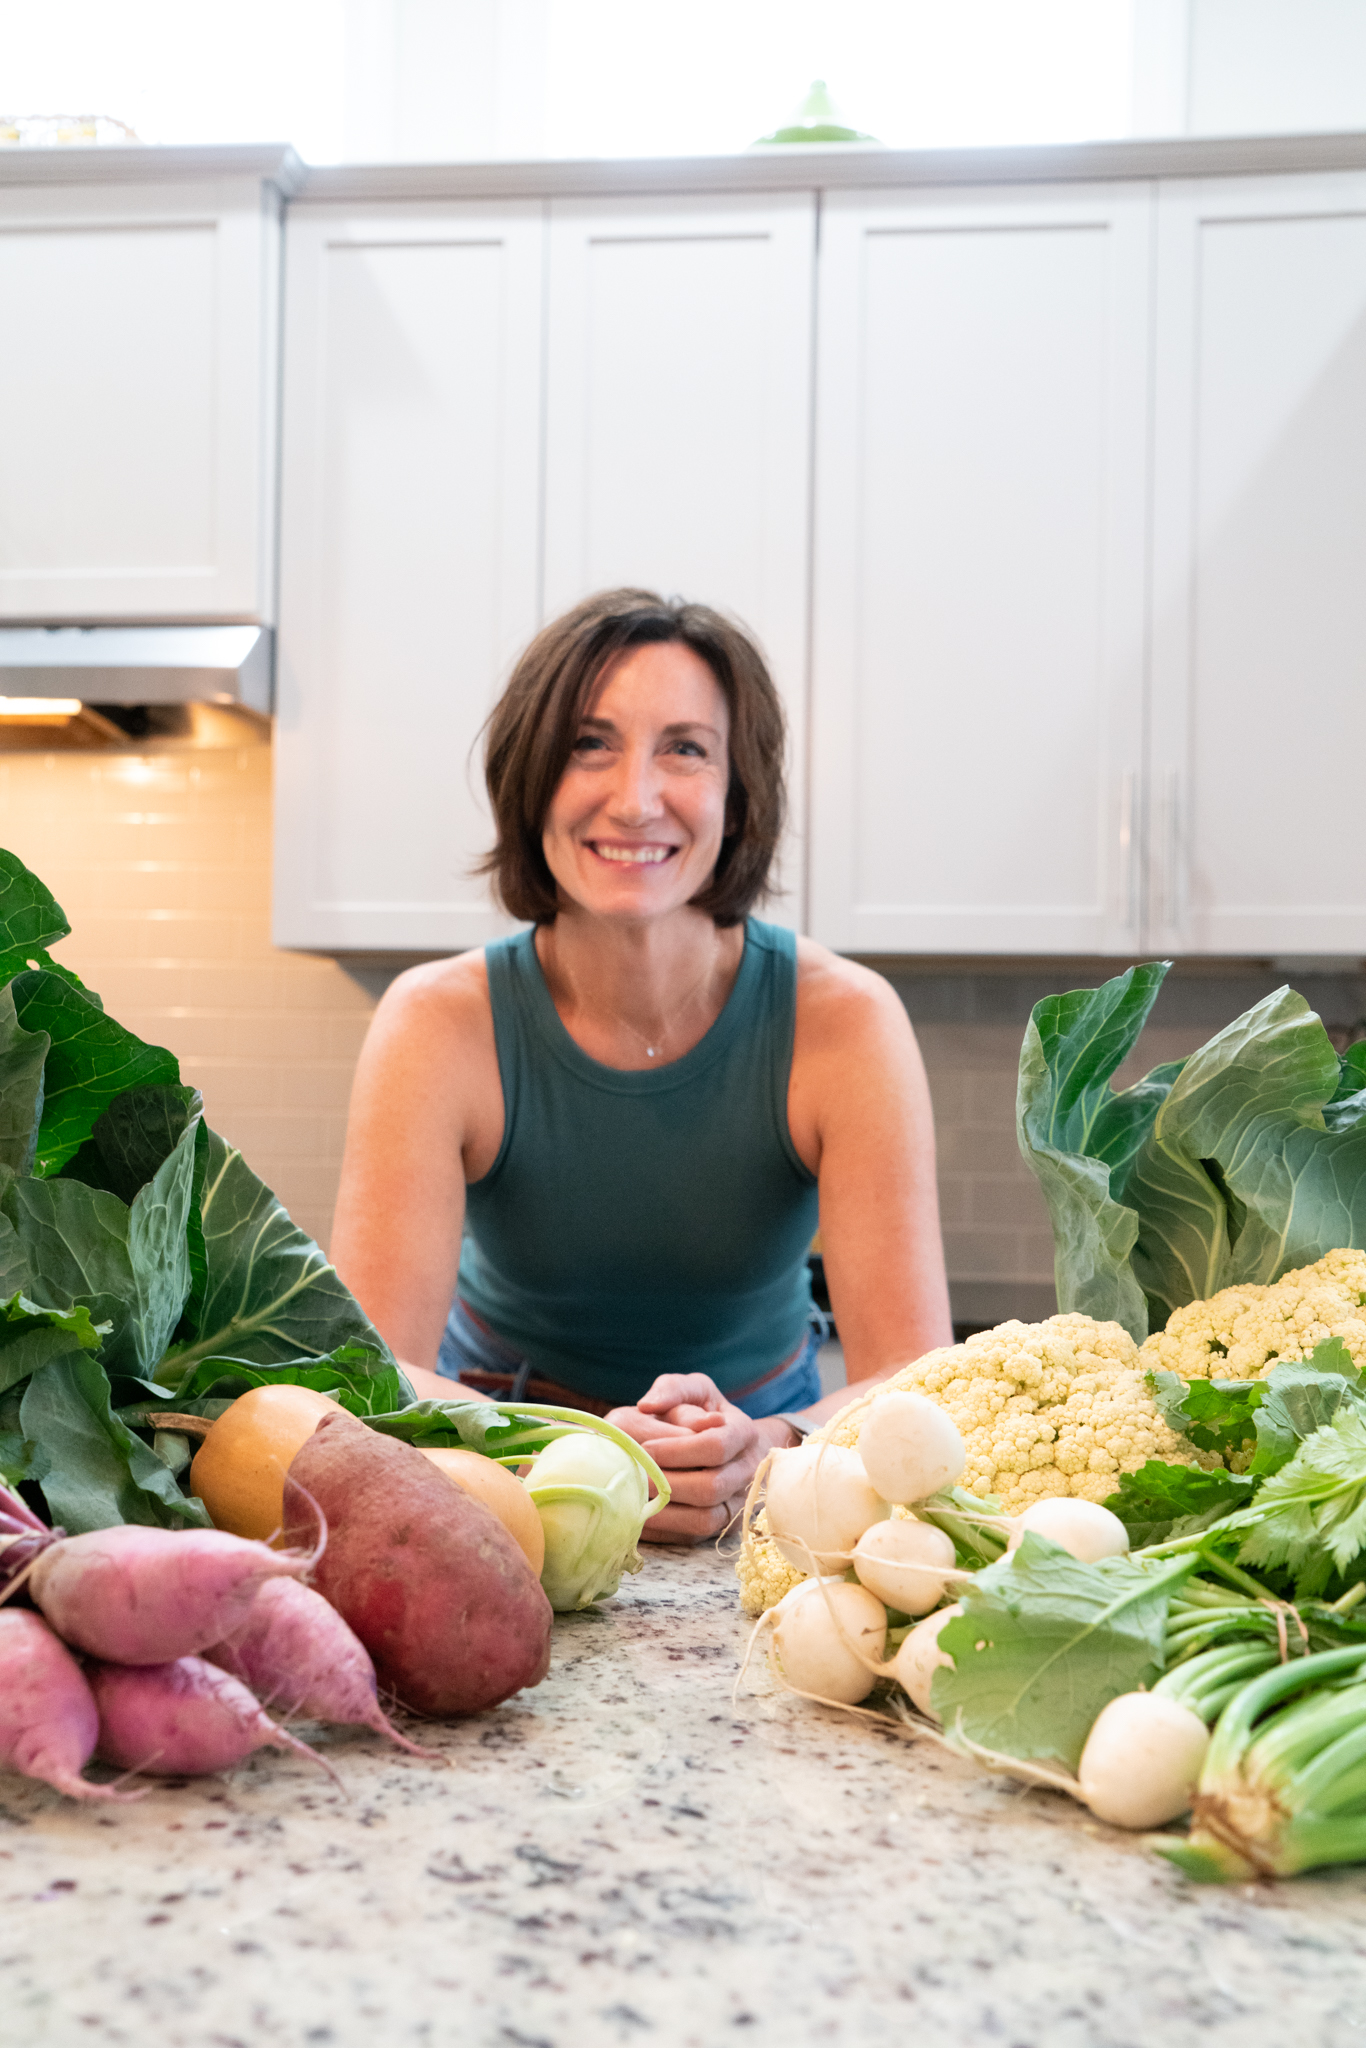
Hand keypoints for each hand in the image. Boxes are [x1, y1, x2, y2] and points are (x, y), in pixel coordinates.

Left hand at [606, 1374, 793, 1543]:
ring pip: (704, 1519)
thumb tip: (648, 1405)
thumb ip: (672, 1389)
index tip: (646, 1447)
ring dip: (664, 1512)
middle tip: (634, 1476)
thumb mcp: (694, 1390)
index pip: (714, 1446)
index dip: (677, 1450)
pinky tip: (637, 1515)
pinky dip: (663, 1529)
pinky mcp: (720, 1526)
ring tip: (632, 1499)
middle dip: (668, 1483)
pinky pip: (693, 1536)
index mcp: (742, 1432)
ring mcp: (736, 1502)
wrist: (728, 1444)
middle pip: (711, 1487)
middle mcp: (746, 1471)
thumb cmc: (702, 1412)